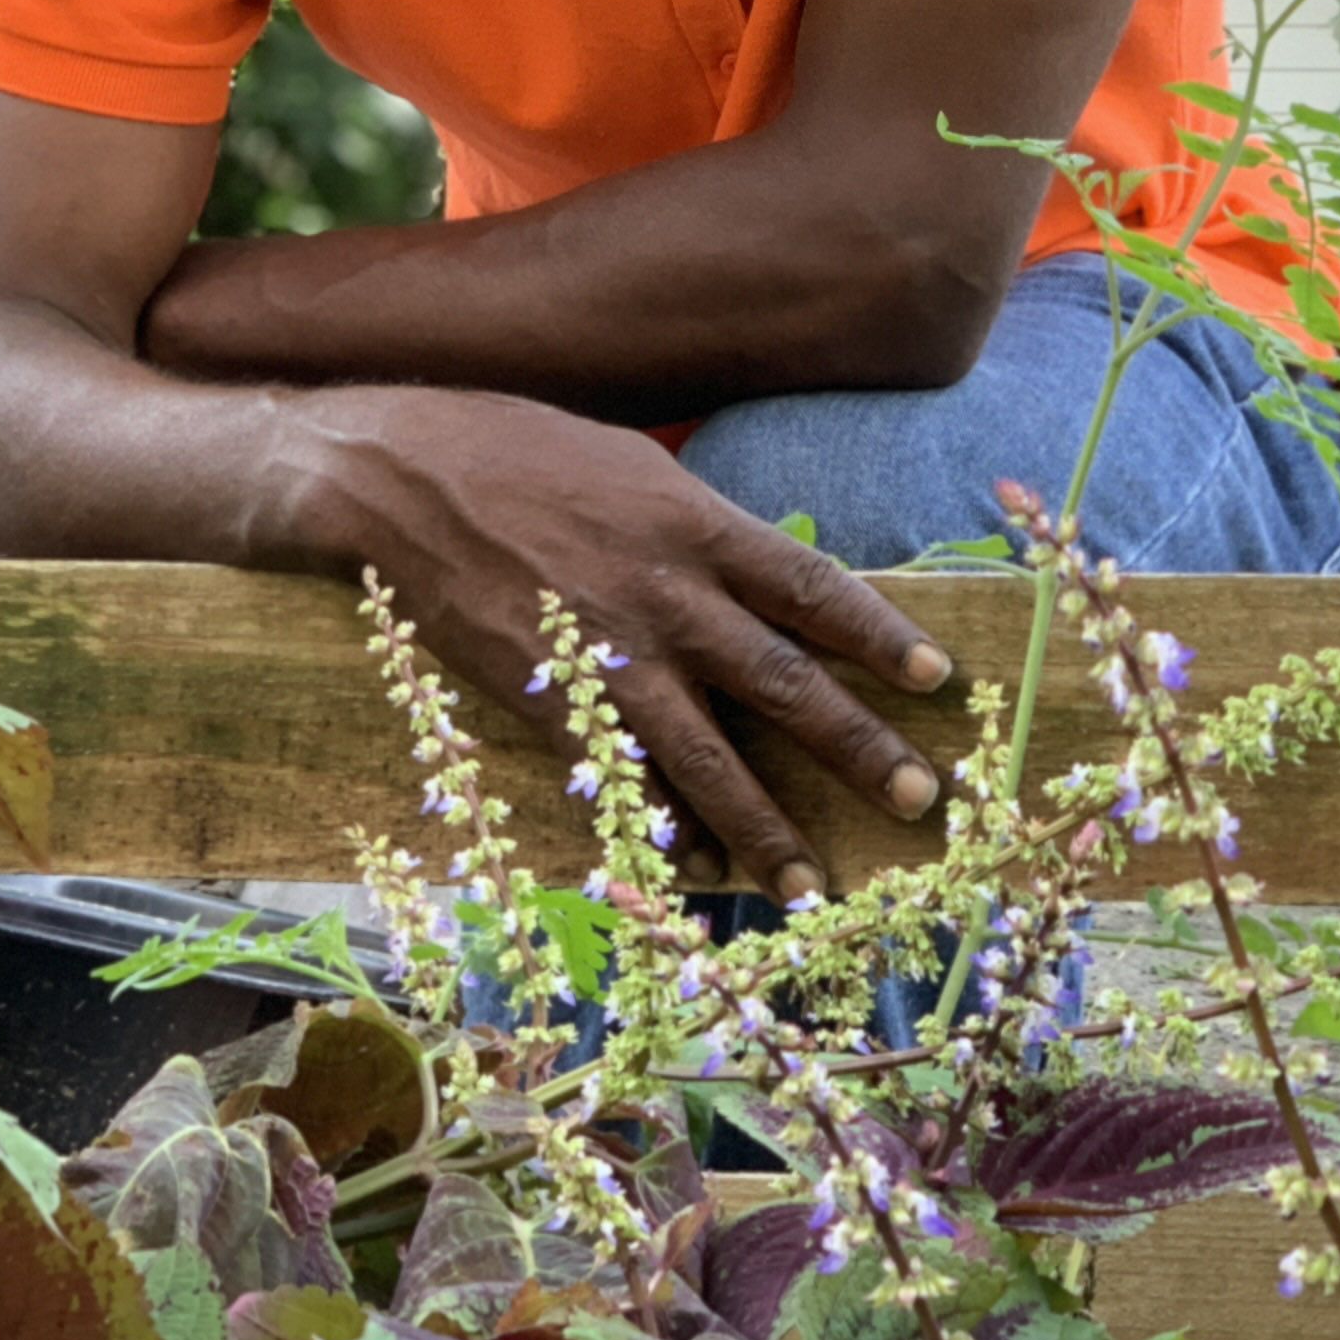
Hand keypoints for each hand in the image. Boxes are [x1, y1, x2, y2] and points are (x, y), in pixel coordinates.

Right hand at [262, 384, 954, 898]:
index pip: (811, 588)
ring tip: (812, 887)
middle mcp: (665, 594)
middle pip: (781, 683)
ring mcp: (605, 654)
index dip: (879, 636)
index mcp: (695, 525)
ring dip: (764, 829)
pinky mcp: (547, 699)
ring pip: (705, 756)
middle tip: (918, 802)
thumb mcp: (637, 468)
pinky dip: (660, 828)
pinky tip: (697, 872)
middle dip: (856, 748)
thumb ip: (704, 529)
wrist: (403, 477)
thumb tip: (769, 581)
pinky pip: (619, 778)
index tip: (936, 678)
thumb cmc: (524, 452)